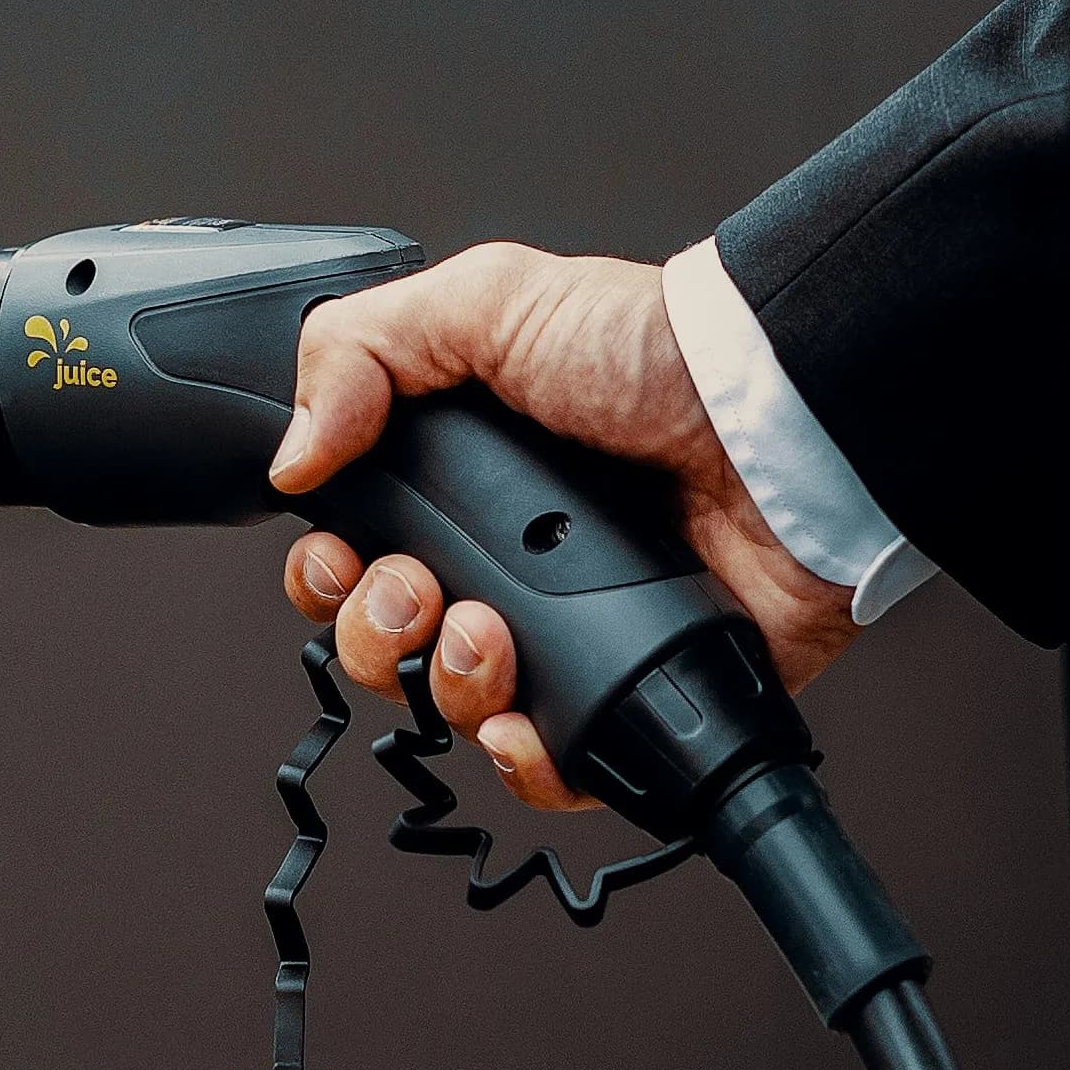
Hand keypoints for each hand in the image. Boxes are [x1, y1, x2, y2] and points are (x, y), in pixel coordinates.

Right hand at [267, 242, 857, 808]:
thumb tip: (291, 454)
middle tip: (419, 591)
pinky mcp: (632, 691)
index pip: (355, 554)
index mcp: (465, 482)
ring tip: (490, 634)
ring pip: (455, 711)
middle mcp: (510, 564)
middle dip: (376, 635)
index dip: (329, 572)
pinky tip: (526, 721)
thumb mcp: (488, 301)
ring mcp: (570, 634)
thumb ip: (361, 349)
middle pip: (387, 646)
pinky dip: (523, 761)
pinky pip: (552, 768)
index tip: (340, 555)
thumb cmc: (656, 353)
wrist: (778, 423)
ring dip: (446, 686)